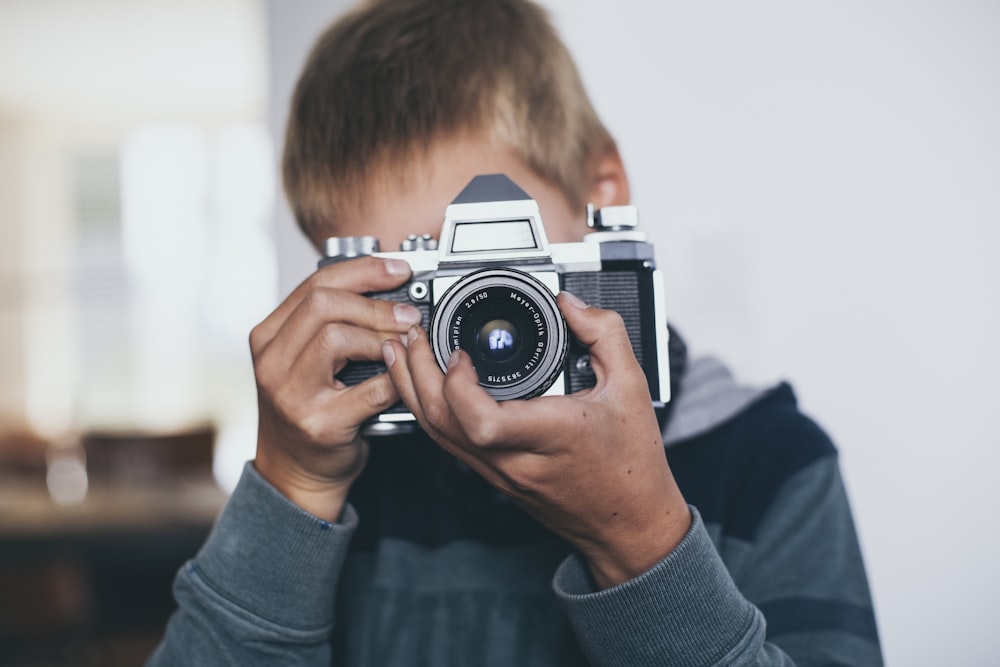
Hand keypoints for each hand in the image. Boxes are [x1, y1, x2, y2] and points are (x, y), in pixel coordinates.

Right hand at [249, 256, 420, 520]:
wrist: (295, 472)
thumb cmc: (308, 409)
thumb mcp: (304, 360)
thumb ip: (331, 324)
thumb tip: (388, 287)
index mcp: (268, 337)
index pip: (314, 284)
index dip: (363, 271)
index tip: (398, 269)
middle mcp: (271, 362)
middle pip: (323, 305)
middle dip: (374, 303)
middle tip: (408, 314)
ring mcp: (291, 395)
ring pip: (336, 338)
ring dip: (381, 337)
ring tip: (404, 344)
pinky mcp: (319, 424)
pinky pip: (369, 389)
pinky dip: (394, 379)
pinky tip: (403, 379)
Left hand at [382, 291, 690, 587]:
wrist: (629, 524)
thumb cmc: (632, 466)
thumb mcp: (632, 387)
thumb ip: (604, 334)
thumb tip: (570, 303)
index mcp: (548, 435)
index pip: (482, 421)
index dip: (458, 384)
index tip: (461, 352)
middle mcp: (514, 459)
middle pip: (442, 424)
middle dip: (415, 374)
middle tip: (413, 334)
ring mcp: (499, 473)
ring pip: (437, 436)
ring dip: (412, 390)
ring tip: (402, 352)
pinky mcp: (495, 478)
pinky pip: (448, 444)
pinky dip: (429, 411)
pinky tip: (425, 387)